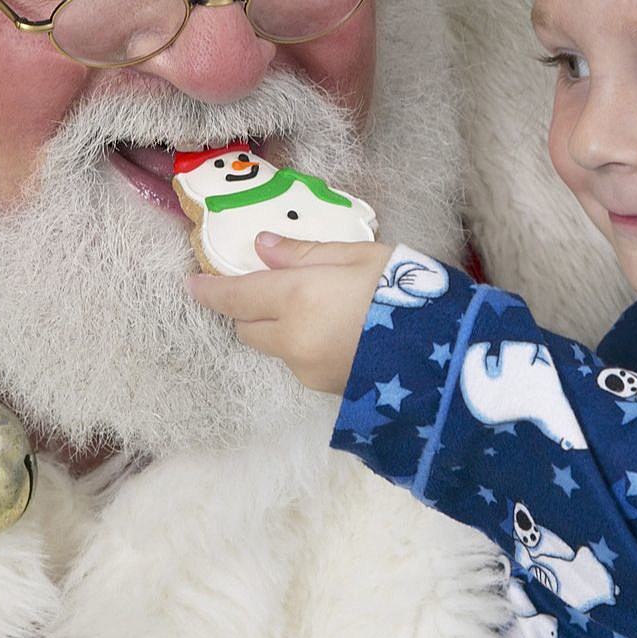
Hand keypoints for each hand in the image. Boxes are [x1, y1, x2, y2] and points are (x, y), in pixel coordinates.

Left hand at [187, 233, 391, 396]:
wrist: (445, 356)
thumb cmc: (407, 292)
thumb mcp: (363, 255)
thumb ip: (307, 253)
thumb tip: (261, 248)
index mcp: (296, 297)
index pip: (234, 296)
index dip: (208, 289)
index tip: (192, 282)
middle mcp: (290, 339)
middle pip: (246, 326)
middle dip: (247, 307)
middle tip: (267, 286)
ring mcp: (306, 369)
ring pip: (272, 347)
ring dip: (277, 328)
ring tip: (317, 307)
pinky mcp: (323, 389)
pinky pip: (298, 361)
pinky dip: (303, 344)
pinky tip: (337, 331)